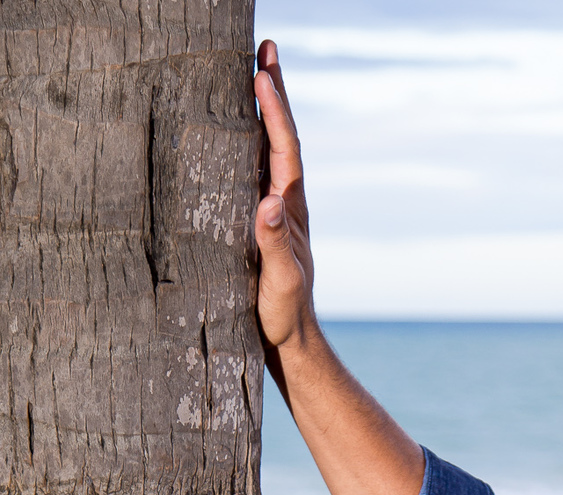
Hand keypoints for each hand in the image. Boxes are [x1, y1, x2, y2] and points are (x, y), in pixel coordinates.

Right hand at [253, 41, 316, 354]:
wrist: (289, 339)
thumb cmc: (283, 314)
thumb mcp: (280, 282)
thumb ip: (275, 244)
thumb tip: (269, 202)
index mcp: (290, 209)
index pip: (284, 149)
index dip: (274, 111)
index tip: (262, 73)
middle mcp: (285, 201)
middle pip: (281, 137)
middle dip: (274, 93)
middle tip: (266, 49)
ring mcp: (274, 210)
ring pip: (268, 149)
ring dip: (262, 111)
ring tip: (253, 72)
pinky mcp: (261, 222)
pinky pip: (254, 170)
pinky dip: (248, 141)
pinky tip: (235, 130)